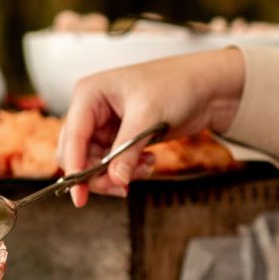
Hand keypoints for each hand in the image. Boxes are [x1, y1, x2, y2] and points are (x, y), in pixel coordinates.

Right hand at [57, 49, 246, 204]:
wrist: (205, 88)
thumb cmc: (176, 85)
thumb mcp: (148, 116)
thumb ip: (127, 150)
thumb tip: (115, 179)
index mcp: (89, 94)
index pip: (73, 137)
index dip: (74, 167)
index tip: (78, 195)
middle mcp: (92, 110)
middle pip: (78, 155)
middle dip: (98, 174)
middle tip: (122, 187)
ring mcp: (106, 126)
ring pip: (96, 164)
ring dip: (118, 173)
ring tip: (145, 167)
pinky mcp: (121, 138)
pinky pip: (113, 164)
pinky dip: (129, 170)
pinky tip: (149, 161)